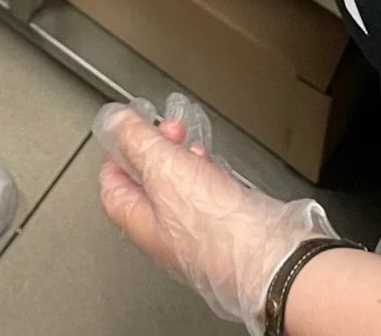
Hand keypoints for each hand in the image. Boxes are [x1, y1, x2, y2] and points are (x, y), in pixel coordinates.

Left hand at [95, 96, 336, 335]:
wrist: (269, 259)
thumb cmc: (216, 230)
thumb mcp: (164, 169)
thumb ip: (136, 141)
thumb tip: (113, 121)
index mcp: (140, 223)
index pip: (111, 186)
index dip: (116, 153)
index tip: (127, 129)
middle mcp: (165, 234)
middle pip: (147, 183)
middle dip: (155, 148)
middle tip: (168, 129)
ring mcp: (196, 234)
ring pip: (178, 188)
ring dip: (182, 158)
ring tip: (193, 144)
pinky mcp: (225, 230)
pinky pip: (208, 196)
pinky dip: (207, 173)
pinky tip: (218, 167)